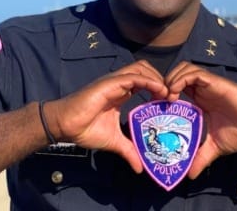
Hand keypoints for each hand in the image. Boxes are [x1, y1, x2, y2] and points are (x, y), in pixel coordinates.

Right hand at [47, 60, 167, 172]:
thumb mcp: (113, 141)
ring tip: (167, 93)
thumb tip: (139, 168)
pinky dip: (148, 81)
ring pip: (141, 69)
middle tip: (171, 96)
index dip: (158, 88)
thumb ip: (128, 150)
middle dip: (160, 79)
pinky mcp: (110, 83)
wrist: (65, 125)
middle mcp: (119, 84)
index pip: (144, 82)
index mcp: (121, 93)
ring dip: (157, 78)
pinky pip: (133, 76)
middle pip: (145, 70)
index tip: (169, 101)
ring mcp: (114, 81)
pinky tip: (158, 91)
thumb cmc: (85, 129)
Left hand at [166, 61, 236, 178]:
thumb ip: (202, 157)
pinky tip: (175, 93)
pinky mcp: (216, 82)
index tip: (155, 109)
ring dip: (170, 79)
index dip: (163, 95)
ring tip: (167, 98)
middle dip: (163, 84)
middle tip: (157, 101)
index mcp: (200, 101)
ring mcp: (209, 85)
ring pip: (183, 69)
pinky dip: (181, 79)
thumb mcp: (216, 146)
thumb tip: (190, 175)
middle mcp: (202, 90)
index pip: (176, 88)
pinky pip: (194, 73)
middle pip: (176, 74)